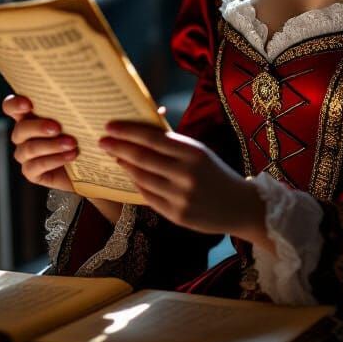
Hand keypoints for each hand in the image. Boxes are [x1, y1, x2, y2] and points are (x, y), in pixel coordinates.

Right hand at [3, 95, 163, 226]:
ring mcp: (30, 154)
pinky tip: (71, 157)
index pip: (15, 105)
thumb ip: (129, 112)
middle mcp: (30, 132)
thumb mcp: (114, 121)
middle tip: (57, 125)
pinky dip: (51, 161)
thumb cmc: (104, 136)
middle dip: (35, 125)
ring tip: (73, 144)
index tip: (28, 100)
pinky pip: (33, 168)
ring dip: (48, 145)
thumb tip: (157, 107)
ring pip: (25, 148)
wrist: (104, 172)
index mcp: (41, 111)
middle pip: (18, 127)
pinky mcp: (36, 173)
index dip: (15, 102)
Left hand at [98, 120, 259, 237]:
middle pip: (142, 158)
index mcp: (193, 152)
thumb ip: (173, 144)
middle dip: (118, 147)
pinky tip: (130, 175)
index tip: (109, 126)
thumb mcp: (199, 152)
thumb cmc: (215, 173)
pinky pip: (148, 196)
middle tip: (102, 141)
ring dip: (125, 166)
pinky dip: (137, 184)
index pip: (153, 138)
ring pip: (142, 178)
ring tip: (115, 157)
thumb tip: (140, 131)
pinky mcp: (176, 215)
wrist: (240, 206)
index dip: (128, 132)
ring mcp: (180, 197)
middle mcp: (186, 174)